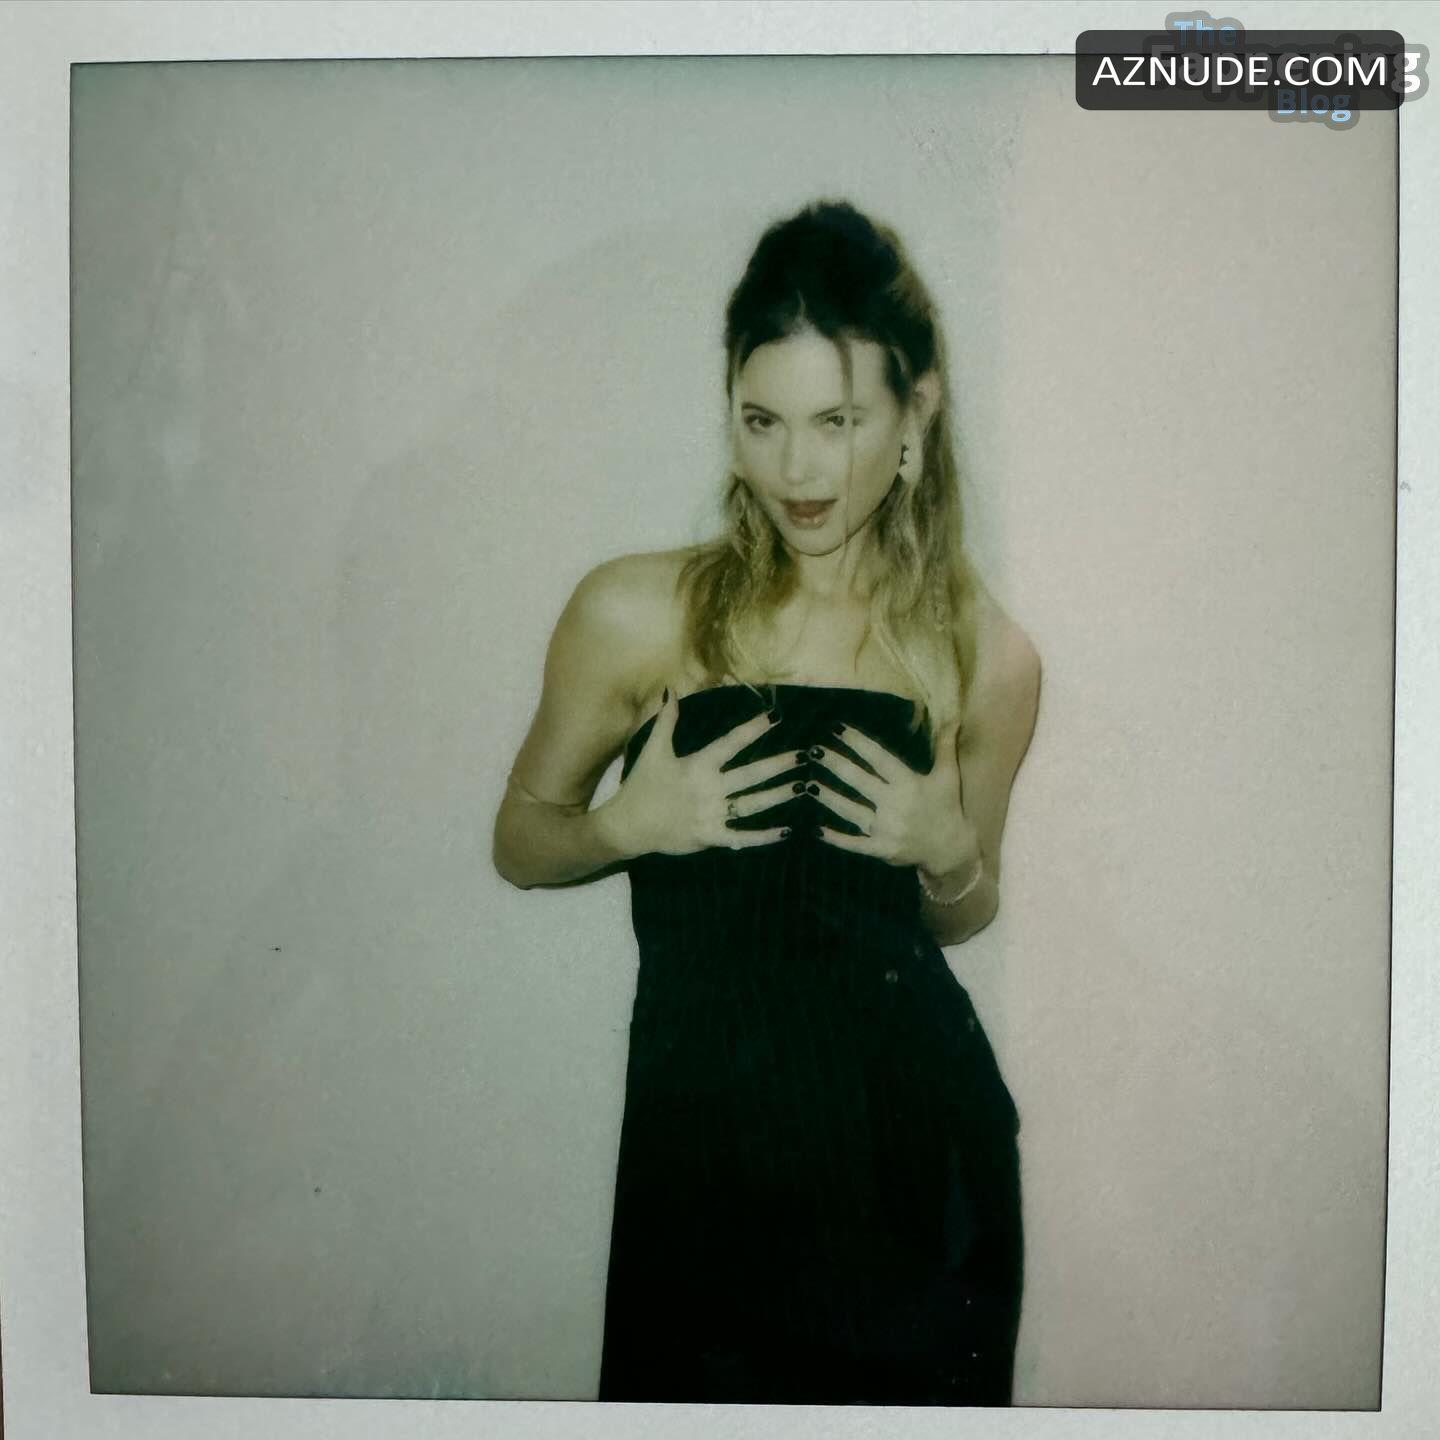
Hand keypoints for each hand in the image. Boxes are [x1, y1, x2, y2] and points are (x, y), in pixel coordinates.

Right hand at [598, 685, 796, 857]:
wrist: (628, 826)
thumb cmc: (642, 786)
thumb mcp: (653, 750)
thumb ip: (666, 720)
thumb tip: (670, 689)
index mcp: (697, 766)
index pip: (730, 743)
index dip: (753, 730)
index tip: (774, 718)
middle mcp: (708, 789)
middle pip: (750, 775)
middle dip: (779, 765)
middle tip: (805, 756)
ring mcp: (711, 815)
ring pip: (752, 804)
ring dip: (778, 796)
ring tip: (803, 786)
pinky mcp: (710, 837)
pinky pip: (741, 837)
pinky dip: (763, 836)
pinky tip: (785, 831)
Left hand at [809, 717, 978, 875]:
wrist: (951, 849)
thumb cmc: (947, 807)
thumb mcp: (948, 776)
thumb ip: (945, 746)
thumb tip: (951, 717)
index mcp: (909, 783)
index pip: (878, 758)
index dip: (857, 743)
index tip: (838, 728)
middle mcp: (895, 804)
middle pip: (859, 781)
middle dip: (835, 764)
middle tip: (813, 750)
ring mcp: (887, 829)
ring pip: (851, 810)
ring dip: (828, 797)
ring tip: (807, 784)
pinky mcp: (881, 849)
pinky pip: (854, 844)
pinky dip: (836, 838)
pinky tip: (817, 829)